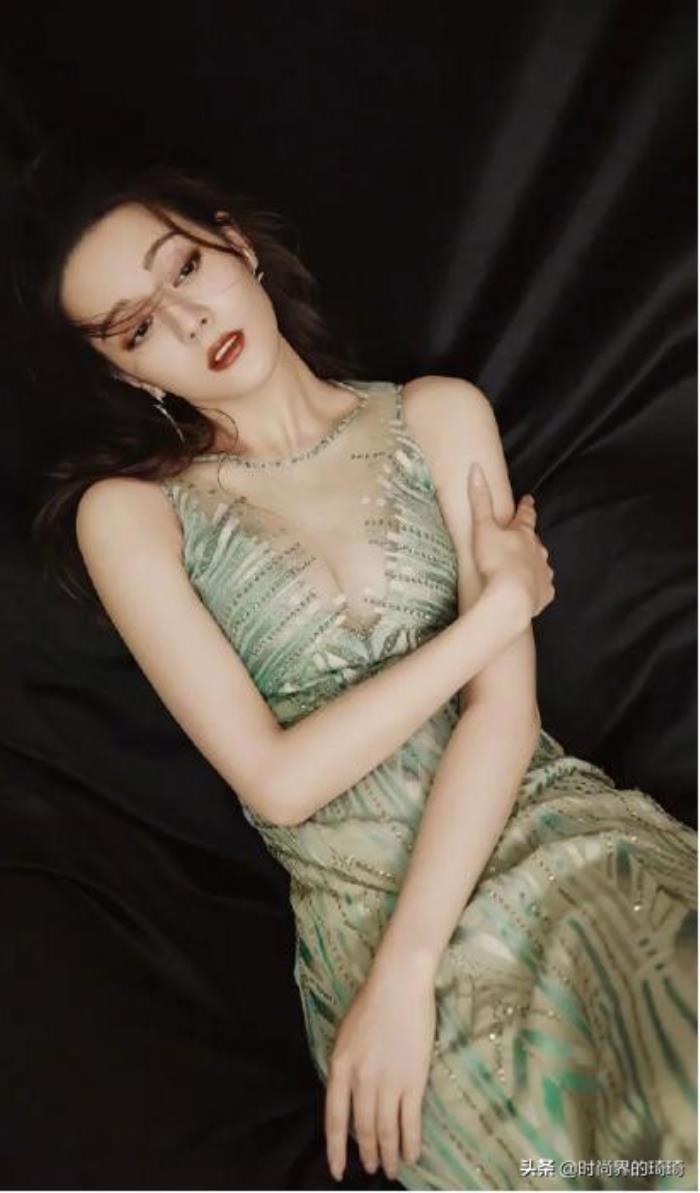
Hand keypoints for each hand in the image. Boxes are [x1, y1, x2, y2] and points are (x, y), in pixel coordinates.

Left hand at [325, 967, 434, 1181]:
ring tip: (392, 1169)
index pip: (334, 1119)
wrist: (399, 983)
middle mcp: (361, 1080)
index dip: (335, 1148)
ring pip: (386, 1130)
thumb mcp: (344, 1035)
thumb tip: (348, 1097)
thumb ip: (344, 1067)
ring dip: (389, 1154)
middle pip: (363, 1128)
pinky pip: (410, 1121)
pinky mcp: (413, 1081)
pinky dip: (410, 1142)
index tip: (337, 1170)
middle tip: (371, 1169)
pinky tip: (412, 1154)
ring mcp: (388, 1082)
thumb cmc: (371, 1002)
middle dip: (367, 1153)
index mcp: (339, 1067)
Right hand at [467, 463, 554, 618]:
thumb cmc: (496, 561)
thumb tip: (477, 469)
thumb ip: (480, 500)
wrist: (512, 597)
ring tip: (527, 567)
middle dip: (530, 539)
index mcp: (524, 534)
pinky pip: (543, 588)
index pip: (526, 515)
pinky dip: (538, 587)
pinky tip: (533, 591)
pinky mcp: (544, 594)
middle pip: (535, 542)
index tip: (528, 499)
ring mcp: (543, 573)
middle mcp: (538, 551)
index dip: (526, 506)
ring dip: (535, 563)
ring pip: (542, 564)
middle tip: (526, 537)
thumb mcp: (483, 528)